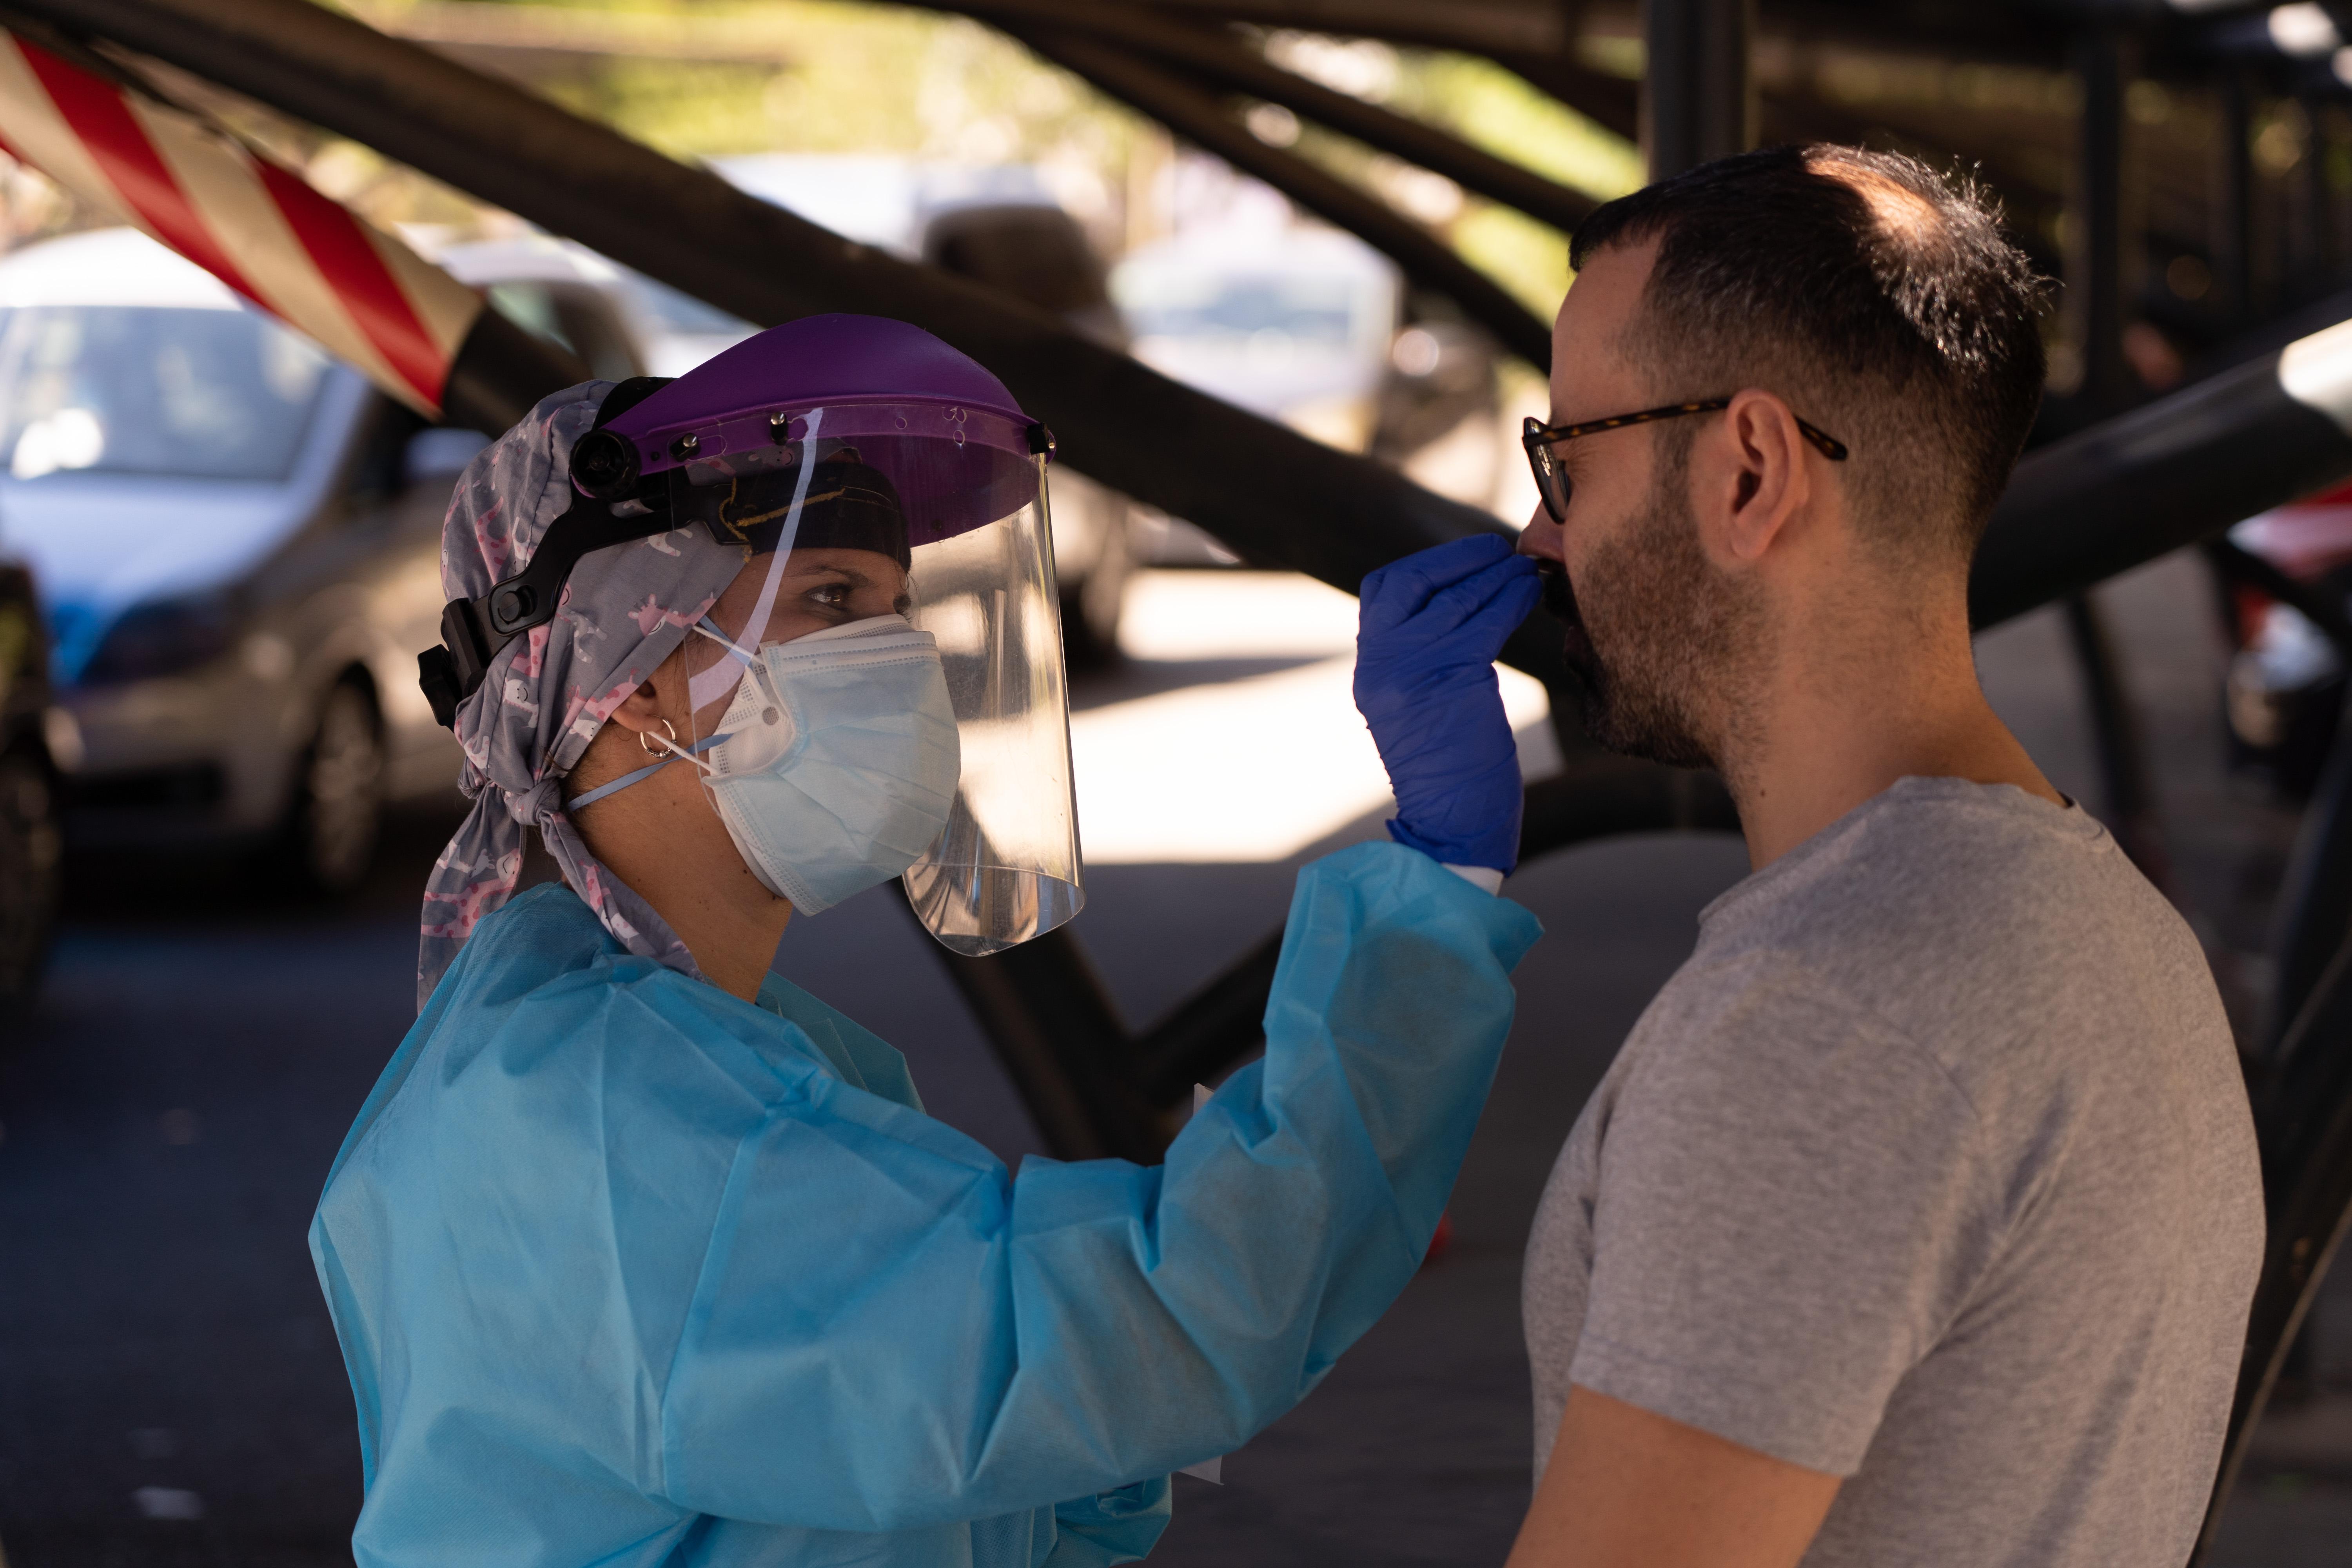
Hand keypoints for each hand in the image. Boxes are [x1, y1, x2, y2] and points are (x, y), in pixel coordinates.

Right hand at [1354, 535, 1541, 872]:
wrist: (1452, 826)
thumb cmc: (1450, 772)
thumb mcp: (1418, 706)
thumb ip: (1423, 659)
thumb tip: (1462, 607)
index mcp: (1370, 669)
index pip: (1384, 589)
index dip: (1427, 565)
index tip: (1466, 559)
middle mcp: (1381, 663)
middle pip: (1413, 580)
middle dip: (1459, 558)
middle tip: (1499, 551)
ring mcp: (1411, 668)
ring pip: (1455, 596)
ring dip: (1496, 575)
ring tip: (1526, 569)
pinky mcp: (1451, 676)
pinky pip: (1485, 620)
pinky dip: (1511, 599)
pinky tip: (1529, 593)